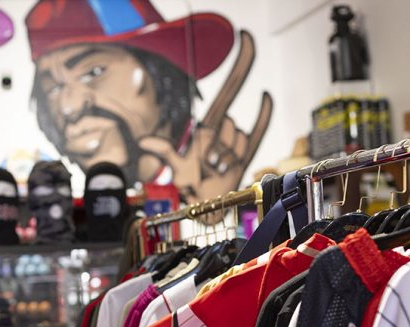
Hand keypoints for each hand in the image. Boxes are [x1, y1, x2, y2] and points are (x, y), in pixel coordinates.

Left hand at [138, 31, 272, 205]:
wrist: (206, 206)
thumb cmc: (189, 186)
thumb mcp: (176, 166)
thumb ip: (164, 150)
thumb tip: (143, 140)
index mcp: (207, 126)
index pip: (228, 89)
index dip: (240, 63)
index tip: (245, 36)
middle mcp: (223, 129)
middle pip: (227, 124)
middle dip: (215, 146)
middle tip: (206, 166)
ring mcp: (236, 141)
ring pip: (238, 137)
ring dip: (228, 156)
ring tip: (216, 171)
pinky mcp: (247, 154)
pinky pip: (257, 132)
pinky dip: (262, 116)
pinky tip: (265, 96)